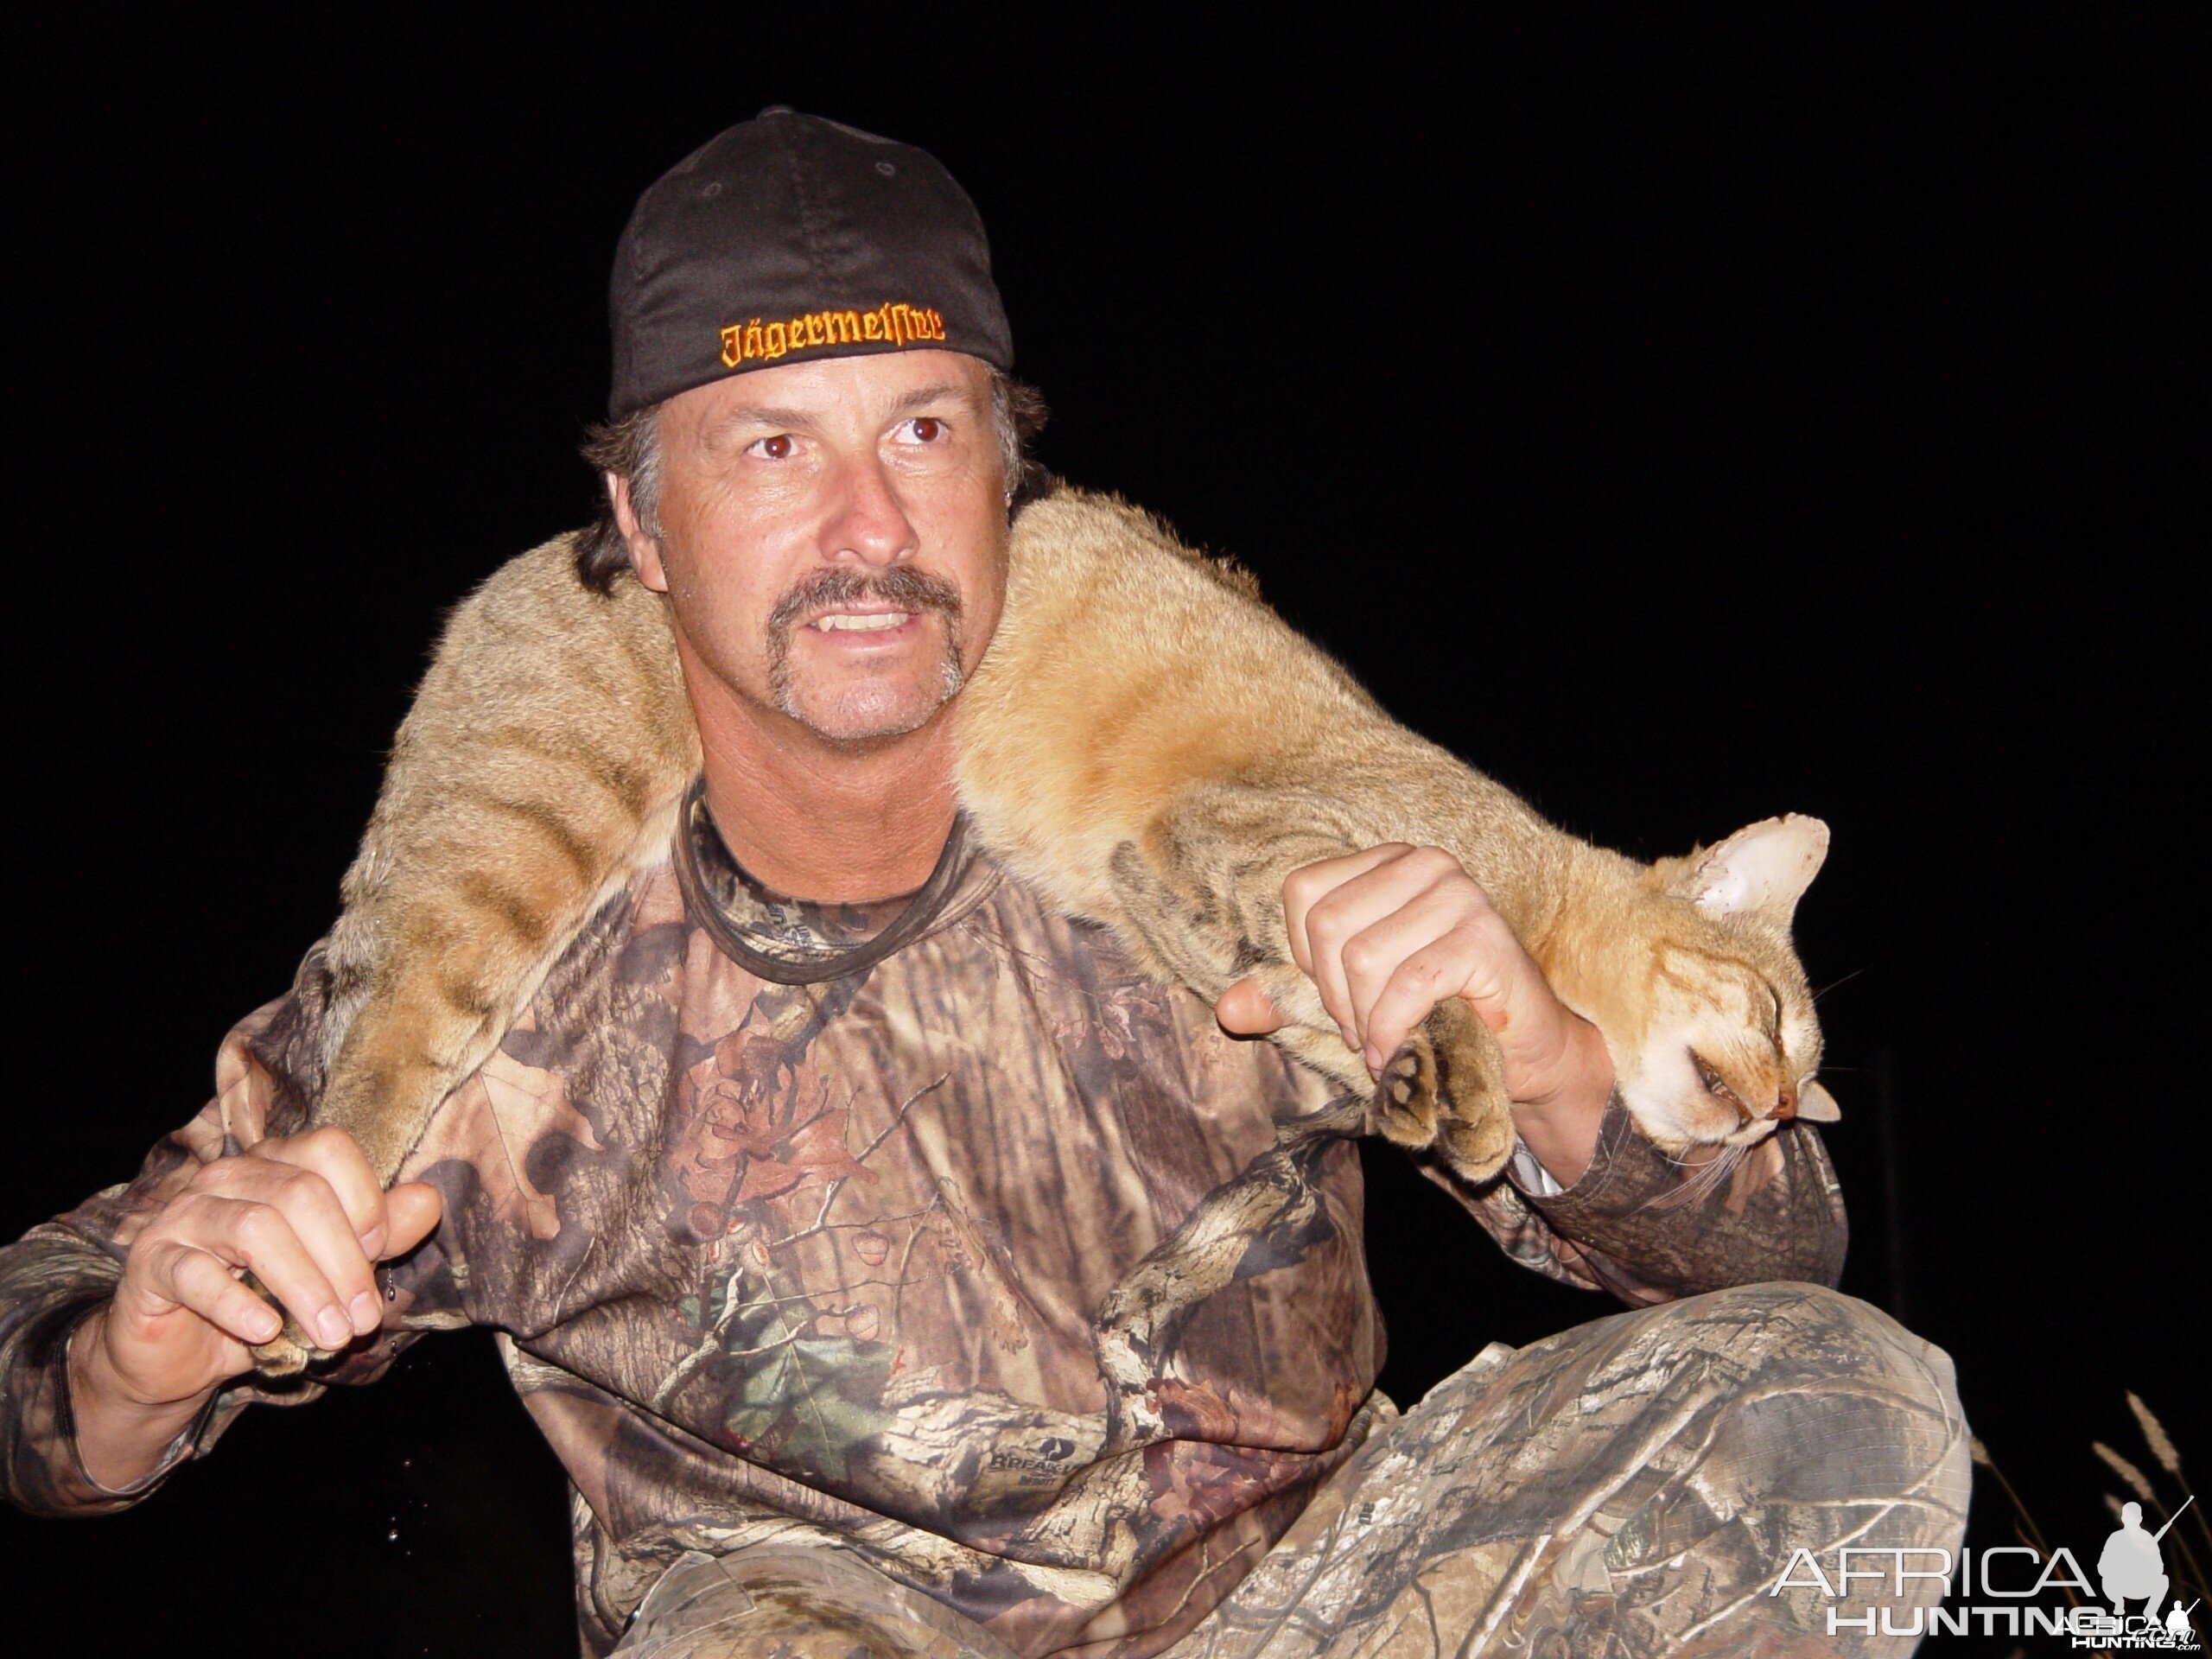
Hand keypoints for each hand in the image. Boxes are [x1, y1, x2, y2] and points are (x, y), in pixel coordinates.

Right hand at [68, 1127, 440, 1487]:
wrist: (183, 1354)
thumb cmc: (266, 1299)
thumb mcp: (333, 1269)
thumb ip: (381, 1233)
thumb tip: (429, 1200)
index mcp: (277, 1163)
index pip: (329, 1149)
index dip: (364, 1199)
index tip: (381, 1253)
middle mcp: (229, 1177)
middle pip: (300, 1194)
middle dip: (343, 1262)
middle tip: (362, 1320)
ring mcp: (185, 1215)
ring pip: (255, 1229)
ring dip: (303, 1287)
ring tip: (330, 1335)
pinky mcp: (152, 1263)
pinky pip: (196, 1274)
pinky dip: (236, 1303)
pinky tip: (266, 1332)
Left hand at [1215, 844, 1613, 1175]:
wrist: (1520, 1055)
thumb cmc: (1431, 1020)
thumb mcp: (1349, 1006)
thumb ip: (1289, 1000)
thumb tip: (1229, 1009)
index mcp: (1386, 863)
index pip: (1304, 892)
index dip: (1307, 959)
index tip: (1341, 998)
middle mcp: (1424, 864)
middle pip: (1328, 925)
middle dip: (1336, 996)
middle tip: (1363, 1031)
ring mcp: (1460, 895)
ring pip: (1364, 957)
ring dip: (1366, 1019)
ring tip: (1387, 1039)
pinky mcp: (1484, 938)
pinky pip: (1409, 983)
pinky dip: (1393, 1028)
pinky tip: (1400, 1049)